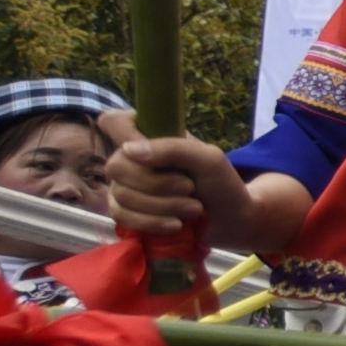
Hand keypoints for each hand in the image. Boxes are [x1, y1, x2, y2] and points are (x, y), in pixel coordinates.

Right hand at [104, 124, 247, 246]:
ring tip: (194, 209)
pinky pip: (122, 217)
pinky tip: (175, 225)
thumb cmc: (220, 183)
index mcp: (149, 138)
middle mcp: (131, 161)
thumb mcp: (208, 159)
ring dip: (163, 206)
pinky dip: (152, 223)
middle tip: (190, 188)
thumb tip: (129, 150)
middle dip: (156, 184)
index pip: (114, 121)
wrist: (231, 220)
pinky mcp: (127, 214)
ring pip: (121, 196)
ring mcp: (124, 188)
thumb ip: (173, 149)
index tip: (155, 150)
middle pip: (116, 167)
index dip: (121, 130)